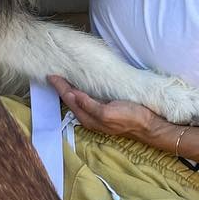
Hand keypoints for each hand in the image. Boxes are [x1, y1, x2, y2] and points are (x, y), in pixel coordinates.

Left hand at [47, 74, 161, 143]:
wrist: (147, 124)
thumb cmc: (129, 118)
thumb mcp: (108, 113)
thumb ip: (90, 106)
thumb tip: (73, 95)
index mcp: (87, 118)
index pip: (69, 99)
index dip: (60, 87)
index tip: (51, 76)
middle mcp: (89, 116)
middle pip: (70, 100)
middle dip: (61, 88)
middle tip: (53, 75)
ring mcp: (96, 113)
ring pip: (77, 99)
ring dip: (69, 89)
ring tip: (62, 79)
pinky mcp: (104, 108)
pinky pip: (86, 99)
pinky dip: (80, 91)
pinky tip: (80, 86)